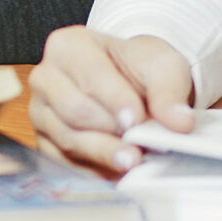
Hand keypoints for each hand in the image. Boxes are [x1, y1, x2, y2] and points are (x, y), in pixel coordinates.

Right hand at [29, 28, 195, 171]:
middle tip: (138, 146)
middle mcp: (47, 78)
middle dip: (109, 131)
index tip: (137, 119)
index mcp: (69, 46)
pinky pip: (64, 162)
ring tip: (132, 162)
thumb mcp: (162, 66)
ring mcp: (42, 113)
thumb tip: (179, 122)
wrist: (131, 84)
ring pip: (68, 138)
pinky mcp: (46, 143)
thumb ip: (169, 91)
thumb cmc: (139, 69)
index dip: (114, 100)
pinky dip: (93, 170)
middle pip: (75, 109)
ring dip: (102, 153)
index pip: (90, 76)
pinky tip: (117, 174)